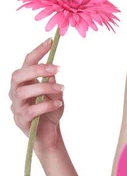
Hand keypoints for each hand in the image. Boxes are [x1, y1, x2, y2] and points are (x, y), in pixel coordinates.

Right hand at [9, 40, 64, 155]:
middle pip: (18, 75)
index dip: (38, 51)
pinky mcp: (20, 120)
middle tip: (58, 68)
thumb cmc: (51, 111)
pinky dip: (46, 105)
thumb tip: (52, 74)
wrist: (49, 134)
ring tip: (62, 88)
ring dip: (44, 88)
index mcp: (24, 81)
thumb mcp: (56, 94)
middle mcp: (16, 91)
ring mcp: (16, 106)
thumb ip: (53, 83)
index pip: (27, 62)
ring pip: (23, 92)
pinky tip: (58, 104)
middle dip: (37, 69)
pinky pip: (30, 111)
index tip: (51, 41)